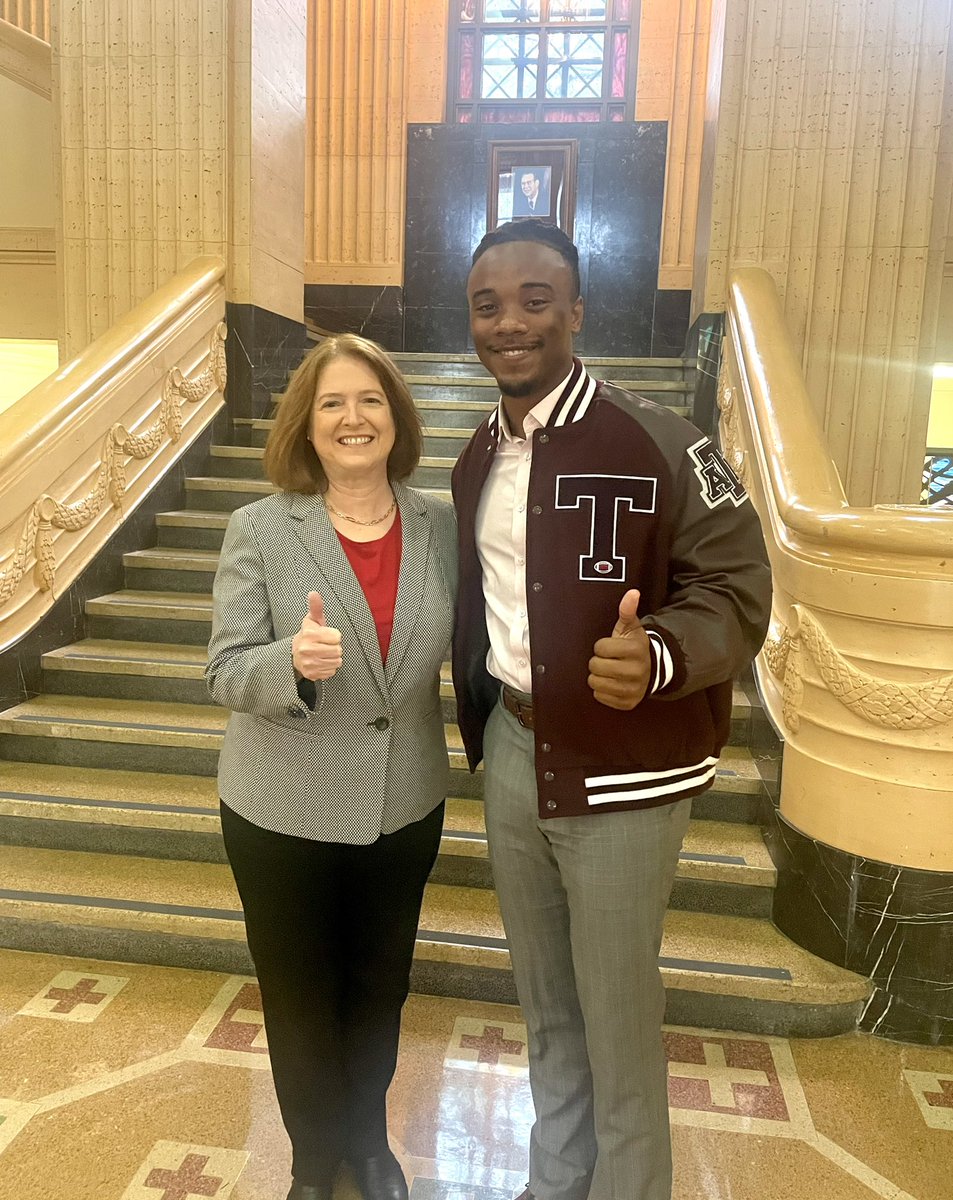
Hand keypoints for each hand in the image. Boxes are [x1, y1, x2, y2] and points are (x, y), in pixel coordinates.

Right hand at [292, 592, 341, 680]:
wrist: (293, 654)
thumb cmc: (308, 635)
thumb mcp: (312, 620)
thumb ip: (316, 607)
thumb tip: (314, 593)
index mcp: (309, 634)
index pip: (337, 637)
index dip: (334, 636)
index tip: (327, 635)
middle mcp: (307, 649)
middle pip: (338, 650)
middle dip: (335, 647)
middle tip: (326, 645)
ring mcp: (309, 663)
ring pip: (336, 662)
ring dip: (333, 658)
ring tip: (324, 653)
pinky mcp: (311, 674)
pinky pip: (331, 672)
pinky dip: (329, 668)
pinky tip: (321, 662)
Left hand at [588, 588, 651, 710]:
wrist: (652, 670)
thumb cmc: (635, 646)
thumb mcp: (631, 627)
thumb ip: (627, 610)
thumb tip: (632, 592)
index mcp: (636, 650)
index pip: (600, 648)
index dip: (601, 646)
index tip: (609, 646)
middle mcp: (636, 671)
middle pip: (596, 666)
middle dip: (597, 661)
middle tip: (607, 660)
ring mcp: (633, 689)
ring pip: (596, 683)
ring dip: (597, 676)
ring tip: (608, 671)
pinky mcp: (628, 703)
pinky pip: (600, 697)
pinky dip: (602, 690)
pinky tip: (611, 682)